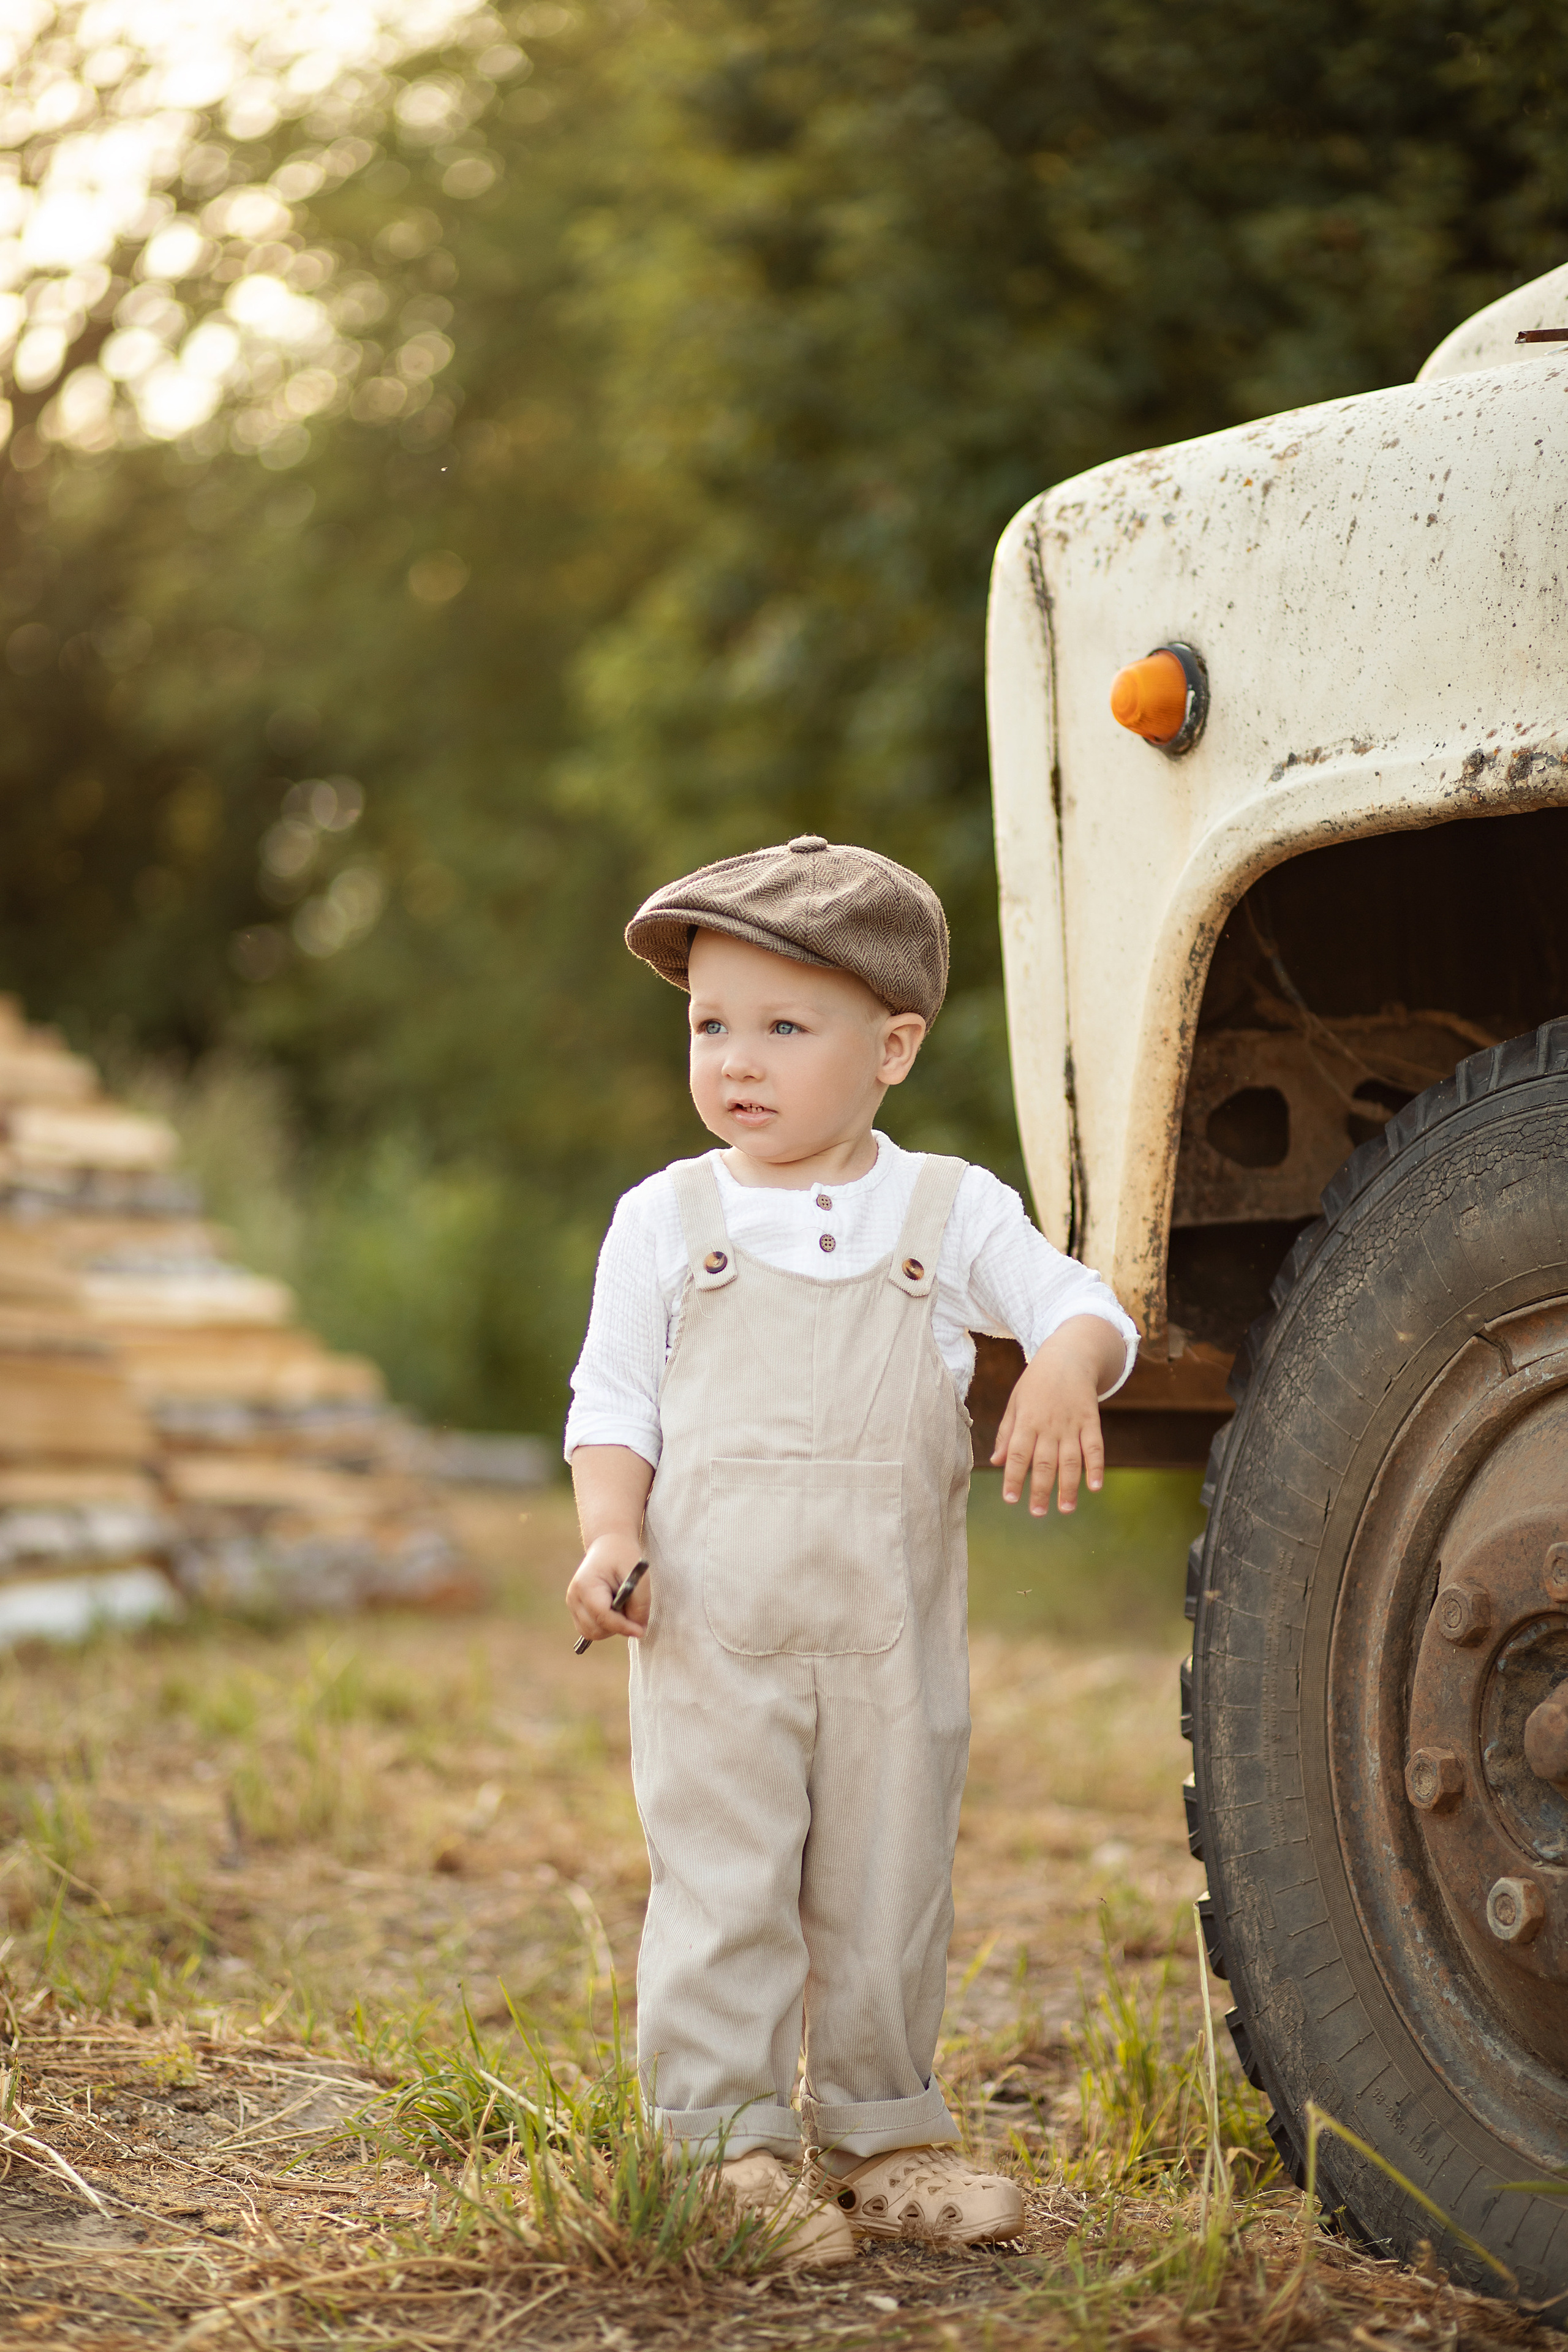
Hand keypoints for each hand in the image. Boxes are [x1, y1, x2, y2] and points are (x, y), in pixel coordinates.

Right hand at [566, 1533, 651, 1643]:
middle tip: (632, 1608)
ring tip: (622, 1605)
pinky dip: (605, 1627)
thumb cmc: (623, 1556)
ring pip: (592, 1633)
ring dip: (611, 1628)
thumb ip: (639, 1604)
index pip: (602, 1616)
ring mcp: (572, 1604)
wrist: (608, 1545)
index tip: (641, 1631)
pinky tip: (614, 1609)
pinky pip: (590, 1630)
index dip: (623, 1626)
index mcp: (586, 1585)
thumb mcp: (637, 1575)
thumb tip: (639, 1630)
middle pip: (596, 1629)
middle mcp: (574, 1597)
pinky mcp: (576, 1610)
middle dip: (617, 1626)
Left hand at [990, 1316, 1124, 1514]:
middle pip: (1044, 1462)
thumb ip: (1006, 1433)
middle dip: (1040, 1489)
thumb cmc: (1036, 1383)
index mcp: (1026, 1420)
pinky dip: (1096, 1467)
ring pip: (1070, 1459)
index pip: (1017, 1453)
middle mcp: (1049, 1425)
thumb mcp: (1015, 1402)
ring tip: (1065, 1509)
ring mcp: (1072, 1423)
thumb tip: (995, 1462)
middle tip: (1037, 1513)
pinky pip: (1095, 1447)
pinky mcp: (1091, 1421)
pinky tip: (1095, 1487)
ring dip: (1068, 1486)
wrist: (1068, 1356)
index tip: (1010, 1499)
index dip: (1013, 1476)